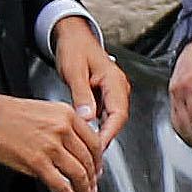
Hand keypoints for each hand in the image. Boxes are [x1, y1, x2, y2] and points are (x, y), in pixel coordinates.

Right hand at [0, 90, 104, 191]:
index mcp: (67, 114)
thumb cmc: (10, 114)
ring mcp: (51, 147)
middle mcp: (62, 129)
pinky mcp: (38, 163)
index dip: (99, 160)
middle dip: (93, 178)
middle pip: (88, 160)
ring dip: (85, 190)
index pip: (94, 141)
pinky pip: (61, 185)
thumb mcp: (46, 109)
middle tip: (93, 187)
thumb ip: (66, 125)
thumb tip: (79, 145)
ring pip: (78, 174)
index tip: (98, 169)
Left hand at [53, 14, 127, 153]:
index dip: (110, 133)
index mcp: (115, 81)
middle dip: (107, 138)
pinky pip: (106, 115)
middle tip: (93, 155)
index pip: (118, 114)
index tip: (99, 147)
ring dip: (103, 134)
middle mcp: (118, 88)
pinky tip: (88, 135)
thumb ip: (81, 95)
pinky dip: (98, 126)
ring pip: (112, 119)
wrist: (72, 35)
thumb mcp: (74, 71)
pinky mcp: (106, 95)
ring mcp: (114, 92)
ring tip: (90, 150)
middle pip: (118, 120)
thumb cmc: (74, 47)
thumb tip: (88, 118)